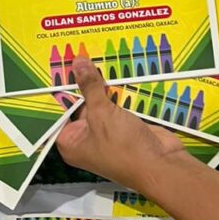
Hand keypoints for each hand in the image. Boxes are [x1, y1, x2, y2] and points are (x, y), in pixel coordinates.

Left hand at [56, 58, 188, 191]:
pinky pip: (116, 105)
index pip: (58, 113)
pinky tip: (116, 71)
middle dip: (82, 84)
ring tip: (95, 57)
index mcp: (71, 142)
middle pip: (79, 105)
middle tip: (78, 55)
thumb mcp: (102, 114)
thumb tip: (77, 62)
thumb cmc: (122, 146)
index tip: (58, 66)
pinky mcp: (124, 126)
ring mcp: (107, 131)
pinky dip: (117, 91)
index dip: (59, 90)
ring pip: (100, 103)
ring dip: (101, 86)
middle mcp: (86, 137)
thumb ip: (90, 87)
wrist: (160, 164)